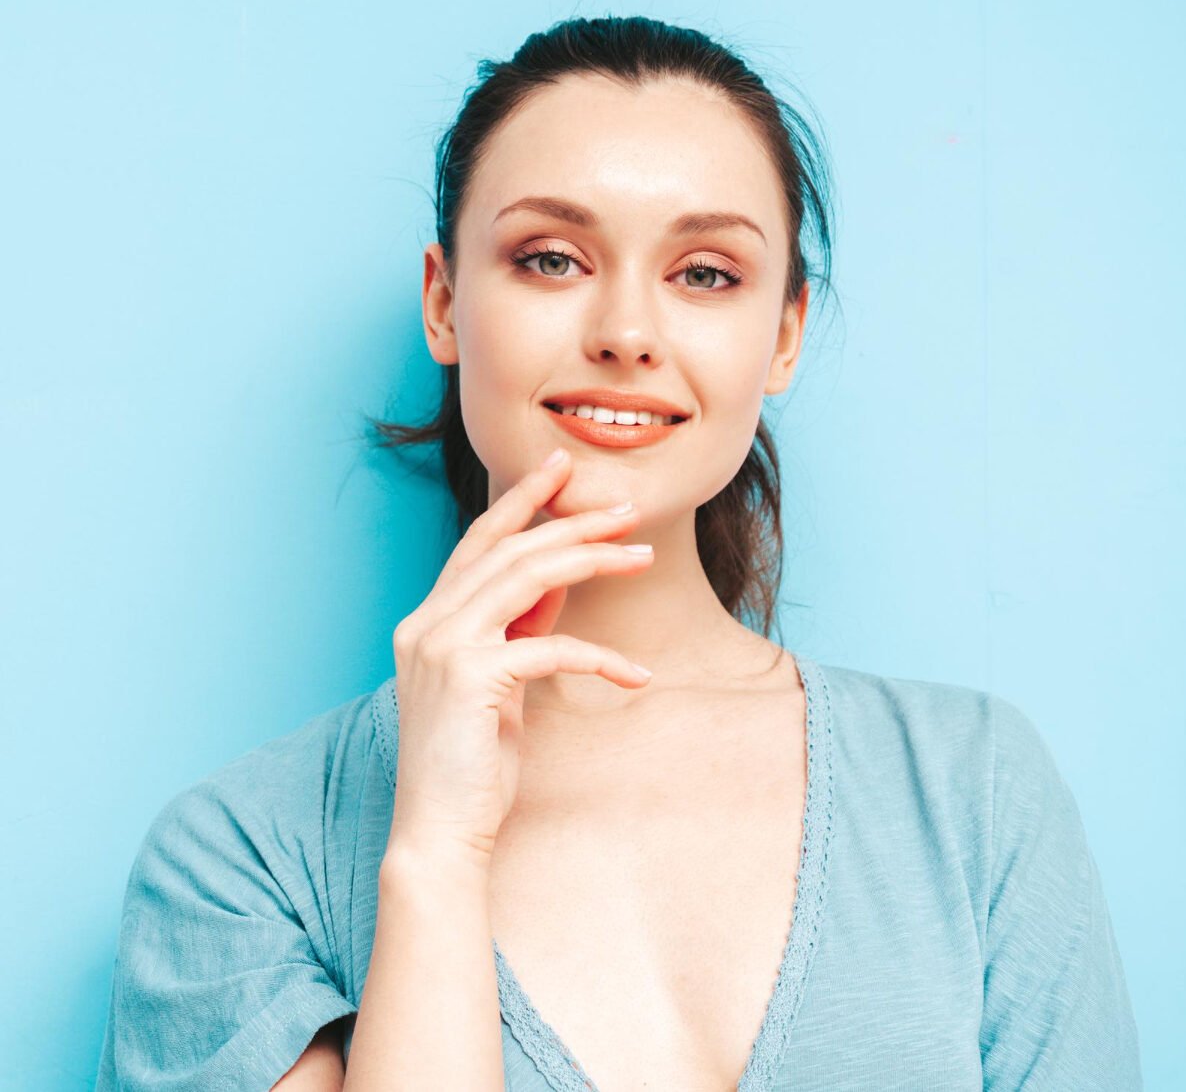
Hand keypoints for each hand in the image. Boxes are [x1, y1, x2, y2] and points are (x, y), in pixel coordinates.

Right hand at [386, 447, 653, 868]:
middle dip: (570, 521)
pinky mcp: (469, 676)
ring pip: (525, 577)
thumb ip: (519, 628)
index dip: (520, 502)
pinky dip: (599, 656)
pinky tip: (636, 674)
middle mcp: (426, 623)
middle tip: (625, 508)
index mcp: (428, 621)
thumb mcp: (500, 682)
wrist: (441, 832)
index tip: (560, 469)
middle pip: (509, 550)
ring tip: (641, 556)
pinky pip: (550, 647)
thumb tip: (561, 583)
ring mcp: (442, 646)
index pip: (478, 543)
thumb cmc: (473, 763)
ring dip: (591, 560)